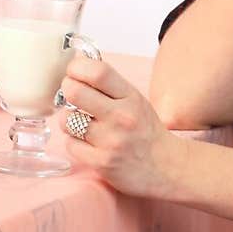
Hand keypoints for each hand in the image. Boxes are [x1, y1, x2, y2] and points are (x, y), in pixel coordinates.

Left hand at [57, 55, 175, 199]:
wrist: (165, 167)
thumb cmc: (145, 131)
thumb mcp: (135, 100)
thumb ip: (109, 84)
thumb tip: (78, 64)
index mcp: (130, 97)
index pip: (98, 72)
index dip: (77, 67)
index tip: (74, 71)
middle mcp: (121, 117)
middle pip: (75, 92)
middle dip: (67, 89)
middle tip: (71, 93)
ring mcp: (111, 141)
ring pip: (67, 120)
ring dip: (69, 120)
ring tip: (82, 123)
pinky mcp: (102, 163)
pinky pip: (70, 145)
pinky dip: (75, 143)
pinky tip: (88, 143)